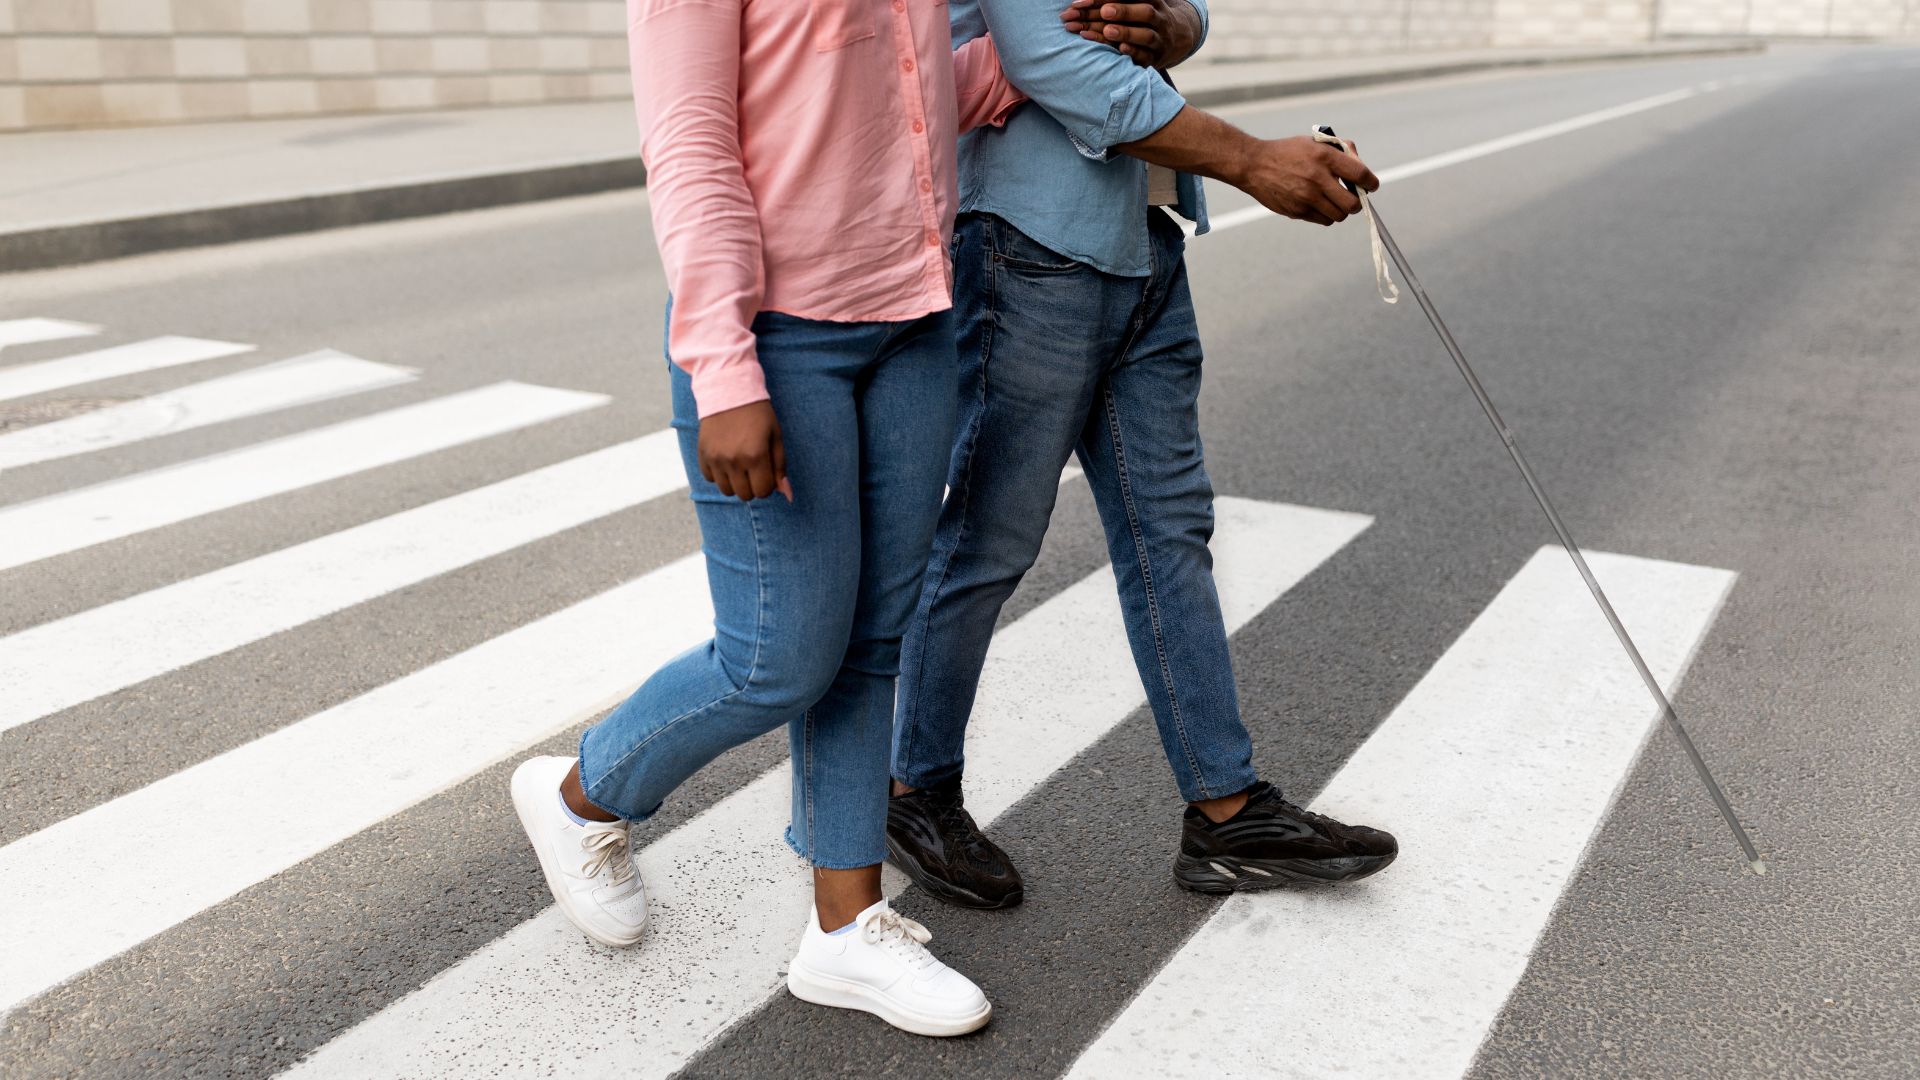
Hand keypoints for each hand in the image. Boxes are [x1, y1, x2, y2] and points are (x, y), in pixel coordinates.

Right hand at [697, 400, 791, 501]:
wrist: (728, 391)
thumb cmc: (757, 414)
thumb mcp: (776, 436)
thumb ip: (780, 467)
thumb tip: (788, 495)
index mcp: (755, 456)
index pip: (763, 492)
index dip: (767, 485)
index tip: (766, 471)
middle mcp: (733, 460)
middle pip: (745, 495)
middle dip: (752, 486)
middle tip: (753, 467)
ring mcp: (716, 459)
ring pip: (727, 491)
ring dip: (735, 483)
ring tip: (739, 464)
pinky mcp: (703, 455)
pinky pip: (710, 479)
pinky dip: (718, 474)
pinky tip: (725, 457)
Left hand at [1060, 1, 1197, 68]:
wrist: (1172, 39)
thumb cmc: (1141, 18)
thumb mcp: (1134, 4)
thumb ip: (1111, 2)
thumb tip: (1080, 3)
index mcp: (1152, 0)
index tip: (1080, 2)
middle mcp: (1158, 18)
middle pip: (1145, 12)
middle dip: (1124, 11)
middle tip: (1104, 12)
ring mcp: (1158, 39)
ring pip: (1146, 35)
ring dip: (1127, 32)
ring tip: (1108, 30)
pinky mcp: (1154, 58)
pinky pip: (1146, 56)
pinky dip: (1134, 52)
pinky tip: (1121, 49)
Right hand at [1234, 136, 1378, 226]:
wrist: (1254, 165)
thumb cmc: (1288, 152)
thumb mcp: (1315, 142)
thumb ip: (1342, 150)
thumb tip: (1361, 169)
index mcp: (1325, 157)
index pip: (1361, 175)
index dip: (1371, 183)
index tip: (1371, 186)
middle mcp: (1317, 178)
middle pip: (1353, 204)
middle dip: (1358, 202)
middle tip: (1353, 197)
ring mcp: (1307, 197)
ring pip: (1339, 215)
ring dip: (1341, 210)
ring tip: (1334, 200)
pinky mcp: (1297, 211)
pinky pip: (1323, 220)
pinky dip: (1326, 215)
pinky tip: (1319, 204)